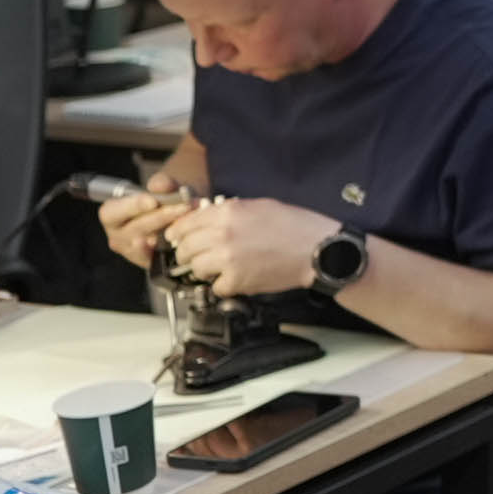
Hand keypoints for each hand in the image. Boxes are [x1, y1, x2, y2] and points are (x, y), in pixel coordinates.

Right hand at [99, 189, 191, 267]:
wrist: (180, 211)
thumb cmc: (166, 195)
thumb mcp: (165, 185)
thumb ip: (161, 182)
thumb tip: (159, 186)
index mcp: (111, 215)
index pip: (111, 213)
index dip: (131, 207)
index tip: (153, 201)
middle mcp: (118, 236)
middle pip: (135, 229)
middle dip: (161, 216)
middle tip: (183, 206)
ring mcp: (134, 252)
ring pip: (151, 243)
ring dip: (173, 228)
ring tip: (192, 216)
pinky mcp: (151, 263)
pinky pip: (164, 255)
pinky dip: (178, 242)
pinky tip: (191, 231)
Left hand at [162, 195, 333, 295]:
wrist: (317, 250)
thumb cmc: (295, 226)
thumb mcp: (258, 206)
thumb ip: (228, 211)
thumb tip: (204, 218)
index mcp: (227, 212)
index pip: (185, 224)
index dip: (177, 232)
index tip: (175, 238)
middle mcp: (222, 235)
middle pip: (185, 248)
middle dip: (188, 253)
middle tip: (196, 256)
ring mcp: (227, 260)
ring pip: (196, 269)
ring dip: (205, 270)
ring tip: (220, 268)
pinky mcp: (235, 282)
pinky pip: (215, 287)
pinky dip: (223, 285)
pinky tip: (236, 278)